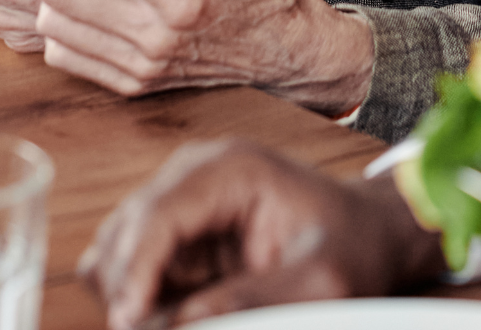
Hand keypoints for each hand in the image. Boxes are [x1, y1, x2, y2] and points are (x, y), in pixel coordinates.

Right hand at [79, 139, 445, 329]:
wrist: (367, 232)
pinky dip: (138, 297)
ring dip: (129, 296)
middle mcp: (195, 172)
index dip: (134, 273)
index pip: (156, 215)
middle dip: (128, 291)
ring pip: (113, 252)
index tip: (129, 323)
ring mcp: (180, 196)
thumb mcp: (321, 283)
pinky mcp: (176, 228)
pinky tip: (174, 315)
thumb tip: (180, 324)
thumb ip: (254, 302)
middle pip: (122, 233)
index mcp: (232, 168)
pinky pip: (128, 267)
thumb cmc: (351, 247)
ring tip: (176, 322)